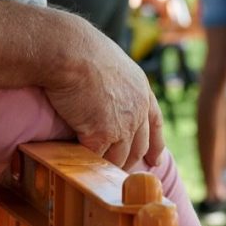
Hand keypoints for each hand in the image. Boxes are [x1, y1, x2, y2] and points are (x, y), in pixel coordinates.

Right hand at [43, 17, 165, 170]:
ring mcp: (122, 125)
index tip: (155, 160)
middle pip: (138, 147)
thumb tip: (102, 89)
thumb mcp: (110, 62)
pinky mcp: (101, 135)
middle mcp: (138, 109)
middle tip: (121, 175)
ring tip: (98, 177)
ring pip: (119, 158)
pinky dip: (88, 167)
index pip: (155, 122)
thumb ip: (113, 81)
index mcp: (141, 89)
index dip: (156, 144)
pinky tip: (80, 170)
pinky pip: (96, 159)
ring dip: (108, 169)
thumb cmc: (79, 48)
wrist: (69, 50)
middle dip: (130, 162)